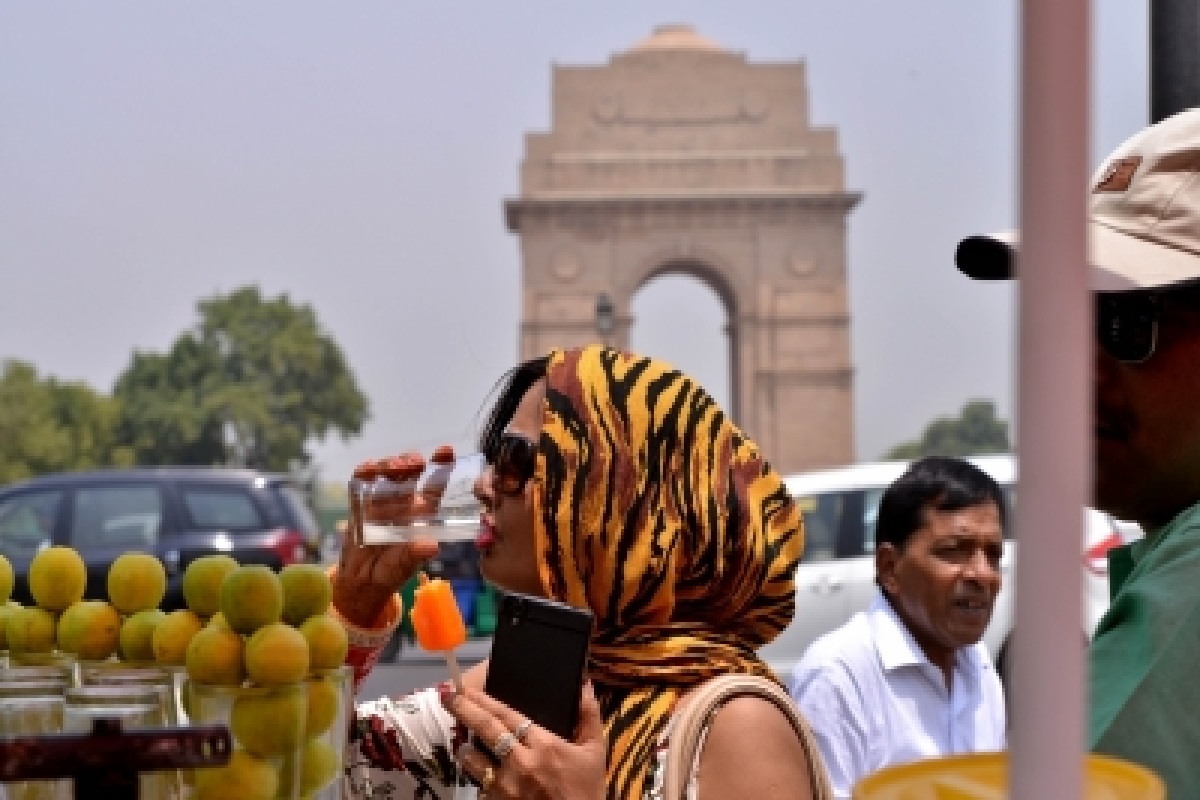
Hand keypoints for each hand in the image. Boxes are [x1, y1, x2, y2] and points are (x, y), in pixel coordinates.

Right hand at [332, 450, 449, 626]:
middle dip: (412, 462)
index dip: (442, 466)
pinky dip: (364, 473)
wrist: (362, 580)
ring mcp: (380, 500)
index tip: (446, 450)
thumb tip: (431, 546)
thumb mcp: (404, 566)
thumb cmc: (391, 571)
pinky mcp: (359, 504)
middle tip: (416, 462)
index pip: (434, 485)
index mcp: (421, 512)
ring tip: (396, 466)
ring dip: (391, 465)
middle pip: (410, 473)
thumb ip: (414, 555)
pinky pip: (361, 484)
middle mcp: (403, 502)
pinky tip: (368, 469)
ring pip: (387, 473)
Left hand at [441, 682, 606, 799]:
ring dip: (464, 748)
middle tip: (447, 696)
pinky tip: (475, 771)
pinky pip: (480, 787)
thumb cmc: (587, 790)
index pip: (507, 715)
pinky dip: (477, 777)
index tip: (467, 688)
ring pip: (473, 760)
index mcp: (544, 745)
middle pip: (486, 729)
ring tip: (460, 740)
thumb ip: (589, 715)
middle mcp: (521, 762)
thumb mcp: (595, 752)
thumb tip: (585, 684)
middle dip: (464, 709)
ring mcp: (506, 786)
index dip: (485, 699)